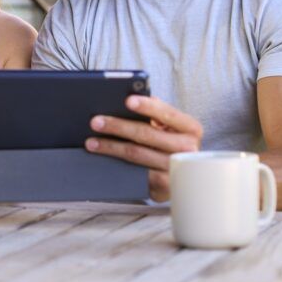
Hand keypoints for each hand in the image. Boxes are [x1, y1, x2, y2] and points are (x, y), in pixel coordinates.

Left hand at [86, 95, 202, 201]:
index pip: (167, 113)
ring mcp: (176, 168)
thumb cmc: (170, 142)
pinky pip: (137, 173)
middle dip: (118, 126)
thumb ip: (155, 112)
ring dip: (110, 146)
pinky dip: (117, 164)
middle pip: (146, 134)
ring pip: (137, 154)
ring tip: (91, 141)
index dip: (147, 106)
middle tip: (96, 121)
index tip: (127, 100)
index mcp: (190, 127)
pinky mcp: (165, 185)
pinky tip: (103, 158)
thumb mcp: (168, 126)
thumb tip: (128, 96)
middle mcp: (188, 148)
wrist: (182, 176)